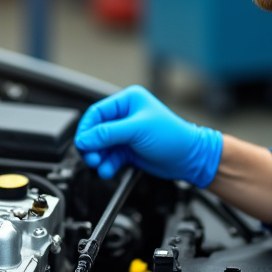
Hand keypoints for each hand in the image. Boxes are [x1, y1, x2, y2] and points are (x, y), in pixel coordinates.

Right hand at [74, 85, 222, 185]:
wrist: (189, 158)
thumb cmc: (172, 136)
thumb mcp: (136, 130)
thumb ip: (108, 134)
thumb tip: (85, 138)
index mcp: (128, 101)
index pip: (98, 112)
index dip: (87, 128)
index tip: (82, 142)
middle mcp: (126, 115)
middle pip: (97, 130)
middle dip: (92, 145)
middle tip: (90, 156)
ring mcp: (127, 134)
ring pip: (102, 145)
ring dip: (99, 156)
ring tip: (98, 165)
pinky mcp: (129, 150)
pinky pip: (111, 157)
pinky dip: (108, 164)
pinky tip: (108, 170)